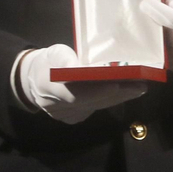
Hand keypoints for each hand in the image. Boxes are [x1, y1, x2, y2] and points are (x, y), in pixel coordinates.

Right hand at [15, 44, 146, 123]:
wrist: (33, 79)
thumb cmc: (48, 62)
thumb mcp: (55, 53)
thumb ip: (67, 59)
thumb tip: (84, 66)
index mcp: (48, 86)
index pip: (74, 94)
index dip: (96, 91)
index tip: (116, 84)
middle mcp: (56, 106)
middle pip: (90, 102)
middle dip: (117, 94)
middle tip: (140, 85)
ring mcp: (64, 115)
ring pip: (96, 107)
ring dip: (119, 98)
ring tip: (139, 88)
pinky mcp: (71, 118)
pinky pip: (95, 109)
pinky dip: (111, 100)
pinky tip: (127, 93)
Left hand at [140, 0, 172, 82]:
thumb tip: (168, 4)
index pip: (171, 20)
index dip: (156, 10)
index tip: (146, 3)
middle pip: (165, 35)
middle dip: (163, 25)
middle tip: (168, 18)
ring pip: (165, 49)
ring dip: (166, 40)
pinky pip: (170, 61)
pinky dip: (172, 52)